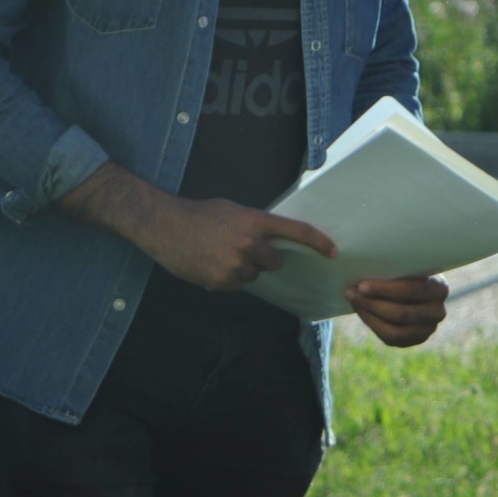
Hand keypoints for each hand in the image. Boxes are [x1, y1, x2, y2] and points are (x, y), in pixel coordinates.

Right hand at [140, 195, 336, 291]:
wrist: (164, 225)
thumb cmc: (199, 214)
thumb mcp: (233, 211)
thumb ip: (254, 225)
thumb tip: (271, 241)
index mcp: (255, 221)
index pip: (296, 231)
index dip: (318, 241)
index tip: (333, 251)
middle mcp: (249, 243)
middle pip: (275, 262)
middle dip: (264, 259)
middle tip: (242, 249)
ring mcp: (235, 264)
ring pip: (253, 275)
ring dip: (242, 269)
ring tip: (218, 254)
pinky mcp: (220, 280)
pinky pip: (235, 285)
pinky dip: (226, 279)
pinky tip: (209, 264)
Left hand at [346, 275, 448, 347]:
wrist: (416, 289)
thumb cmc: (407, 271)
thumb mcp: (407, 265)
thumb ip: (393, 266)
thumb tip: (361, 267)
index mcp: (440, 288)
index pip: (412, 290)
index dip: (385, 290)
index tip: (361, 285)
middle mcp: (438, 311)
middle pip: (401, 313)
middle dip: (372, 303)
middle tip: (351, 292)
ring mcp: (429, 329)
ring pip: (395, 330)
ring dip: (369, 315)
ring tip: (354, 301)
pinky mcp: (416, 339)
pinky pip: (392, 339)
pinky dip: (373, 325)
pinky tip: (362, 311)